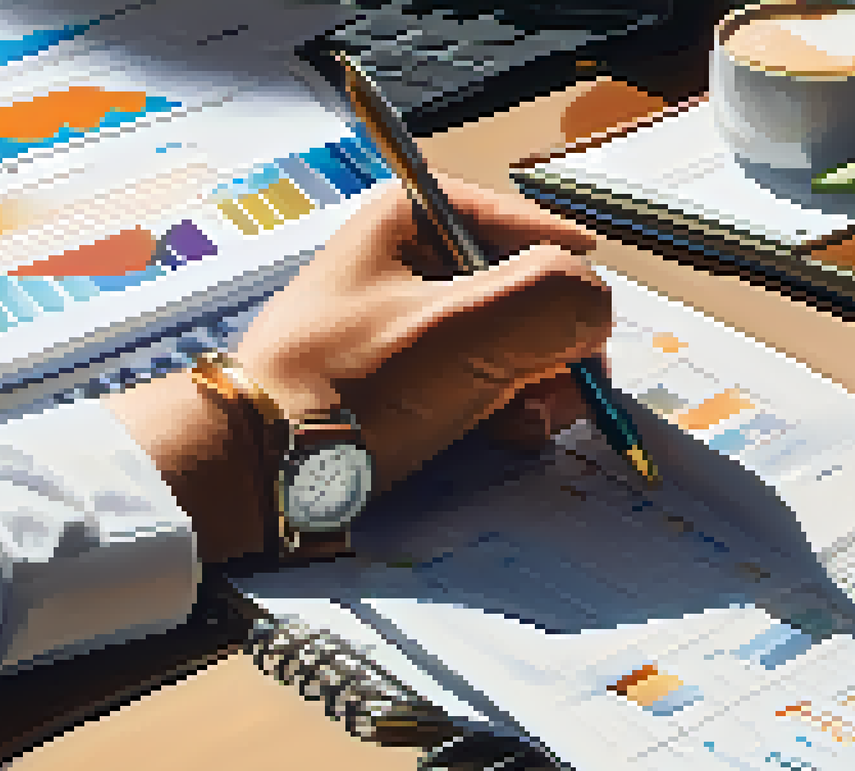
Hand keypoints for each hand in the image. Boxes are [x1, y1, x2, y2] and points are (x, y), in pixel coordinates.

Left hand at [234, 172, 611, 494]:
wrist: (260, 470)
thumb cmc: (350, 387)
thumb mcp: (464, 328)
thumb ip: (555, 297)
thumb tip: (594, 309)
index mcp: (417, 215)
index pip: (540, 233)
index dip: (568, 290)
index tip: (579, 343)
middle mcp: (415, 259)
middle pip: (533, 297)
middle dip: (552, 352)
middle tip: (545, 396)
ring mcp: (412, 323)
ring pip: (518, 347)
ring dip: (535, 390)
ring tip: (514, 423)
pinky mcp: (407, 378)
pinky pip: (485, 384)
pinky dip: (503, 413)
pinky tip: (494, 436)